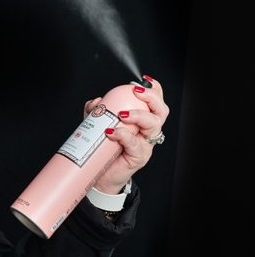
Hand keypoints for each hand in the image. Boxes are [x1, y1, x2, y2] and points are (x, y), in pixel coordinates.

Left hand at [85, 76, 169, 194]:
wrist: (101, 175)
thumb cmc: (104, 149)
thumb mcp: (98, 126)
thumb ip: (97, 113)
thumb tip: (96, 102)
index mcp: (142, 121)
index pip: (155, 102)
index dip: (154, 90)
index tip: (144, 80)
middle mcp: (147, 131)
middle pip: (160, 111)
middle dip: (151, 98)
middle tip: (136, 92)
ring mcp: (145, 144)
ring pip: (153, 125)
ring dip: (139, 115)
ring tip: (122, 114)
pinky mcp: (138, 157)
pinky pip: (135, 144)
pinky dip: (123, 135)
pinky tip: (112, 132)